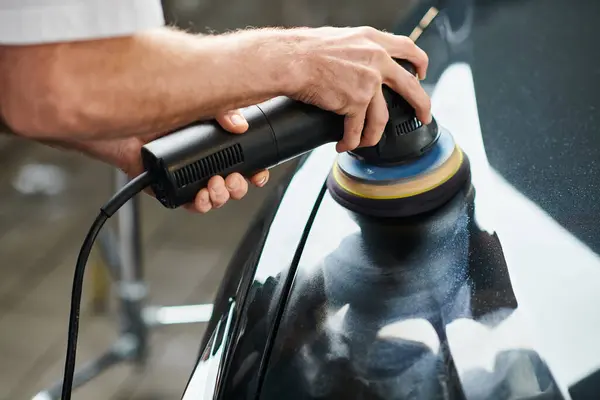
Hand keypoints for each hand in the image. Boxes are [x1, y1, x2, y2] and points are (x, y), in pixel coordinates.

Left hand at [52, 110, 268, 213]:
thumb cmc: (143, 100)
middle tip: (234, 182)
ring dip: (218, 198)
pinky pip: (180, 200)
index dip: (251, 170)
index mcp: (204, 137)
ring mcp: (177, 171)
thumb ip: (219, 109)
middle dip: (236, 187)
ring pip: (208, 195)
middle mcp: (193, 156)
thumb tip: (241, 125)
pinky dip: (194, 204)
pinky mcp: (159, 182)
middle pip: (227, 181)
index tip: (259, 174)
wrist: (103, 109)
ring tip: (215, 189)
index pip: (236, 157)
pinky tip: (199, 199)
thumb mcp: (194, 100)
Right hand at [279, 26, 430, 152]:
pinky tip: (344, 145)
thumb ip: (357, 49)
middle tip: (423, 117)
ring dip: (374, 135)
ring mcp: (369, 82)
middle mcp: (377, 60)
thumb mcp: (341, 38)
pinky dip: (350, 141)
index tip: (421, 74)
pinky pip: (356, 129)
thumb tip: (359, 62)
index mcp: (373, 40)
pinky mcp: (355, 102)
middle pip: (411, 86)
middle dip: (421, 105)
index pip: (408, 48)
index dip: (419, 62)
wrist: (291, 60)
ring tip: (365, 142)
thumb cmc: (305, 49)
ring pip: (382, 118)